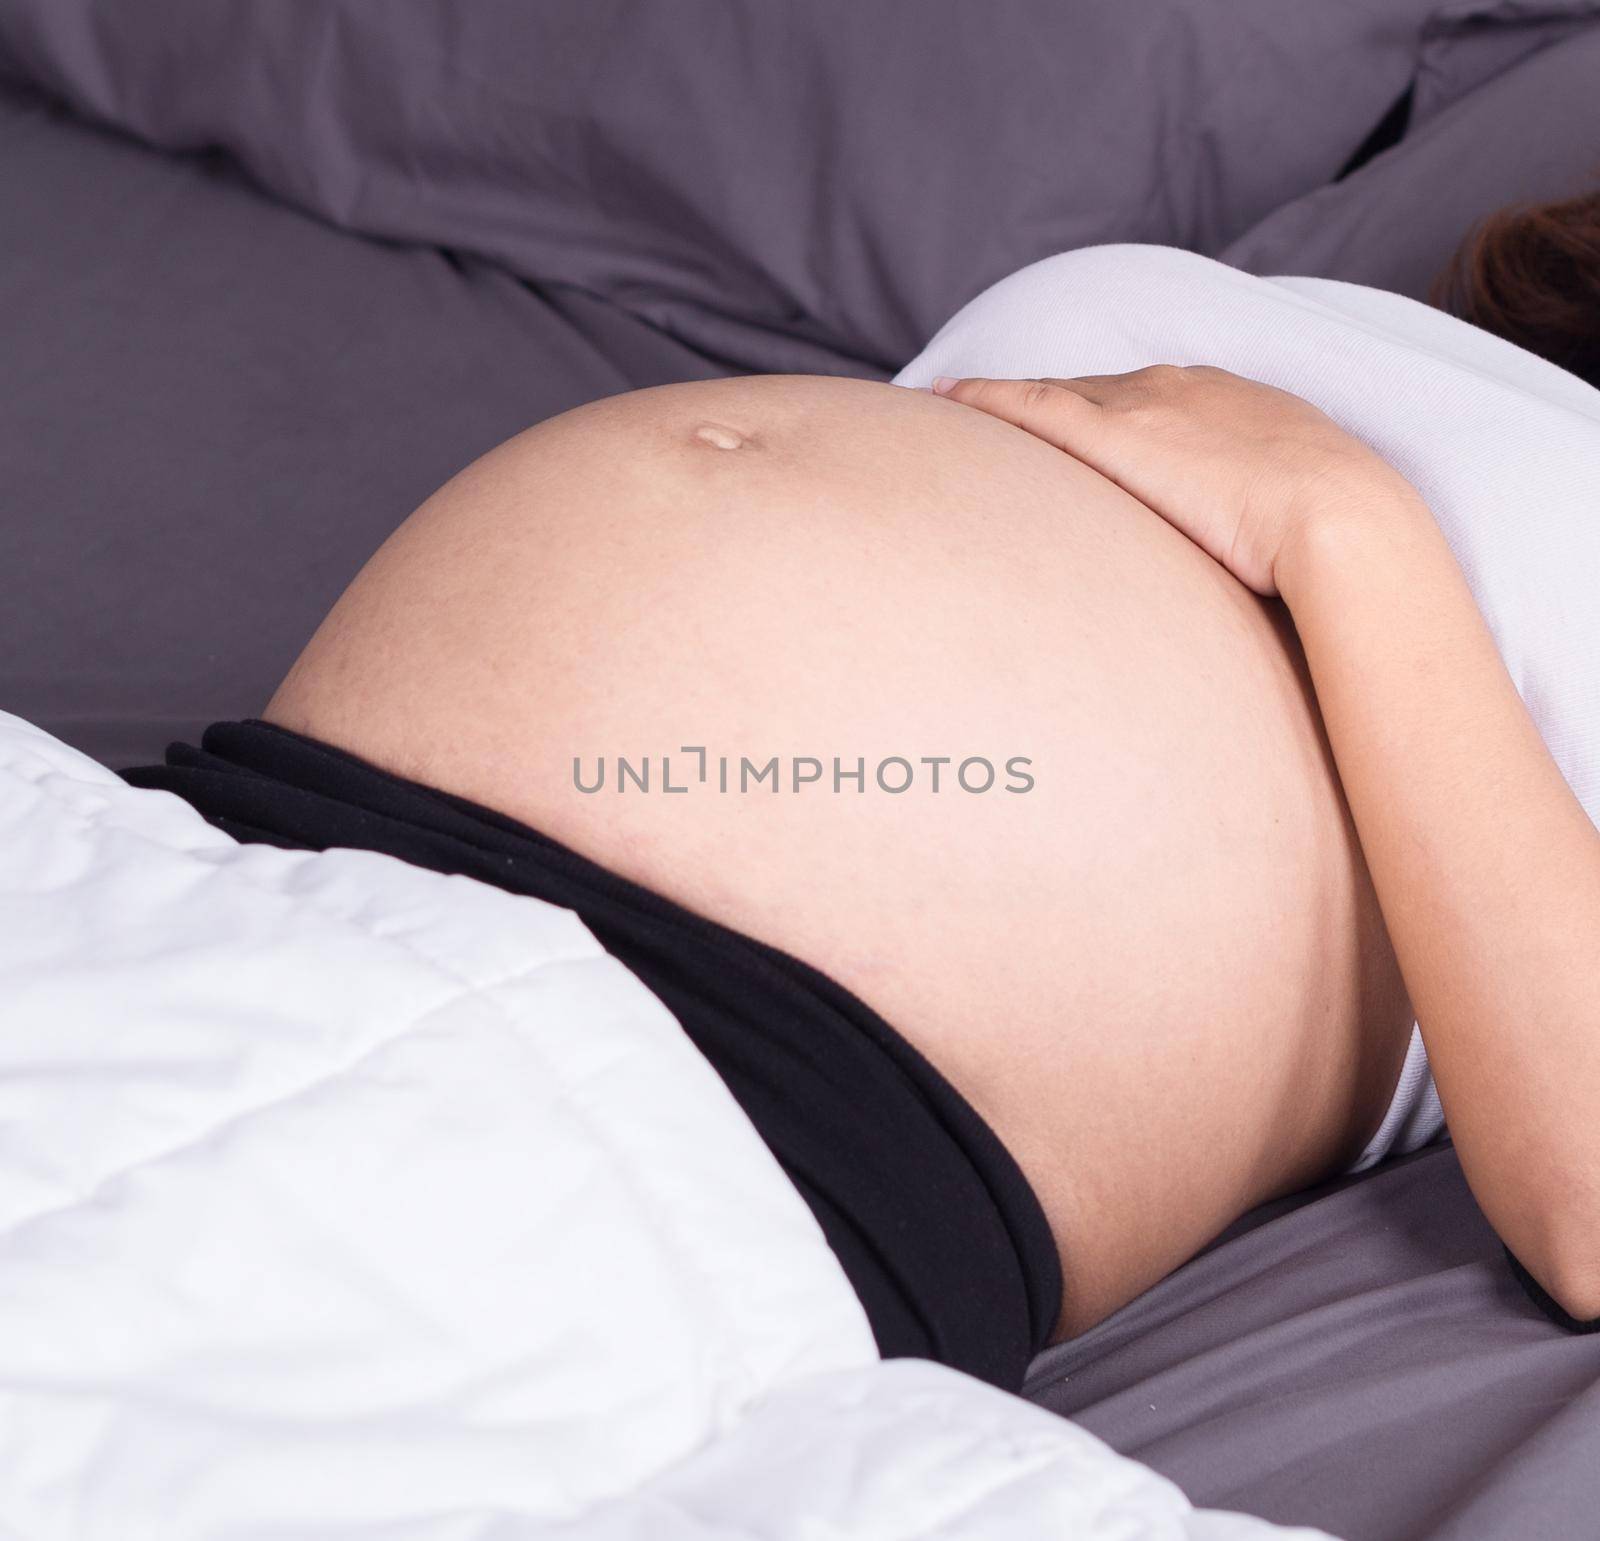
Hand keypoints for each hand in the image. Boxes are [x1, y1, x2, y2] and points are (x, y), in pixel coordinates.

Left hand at [932, 365, 1418, 595]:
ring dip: (1002, 400)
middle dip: (1039, 398)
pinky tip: (949, 401)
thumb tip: (1248, 564)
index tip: (1060, 417)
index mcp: (1225, 401)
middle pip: (1088, 388)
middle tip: (983, 407)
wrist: (1345, 522)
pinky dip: (989, 401)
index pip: (1140, 398)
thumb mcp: (1291, 511)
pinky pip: (1035, 408)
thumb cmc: (1335, 535)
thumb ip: (1253, 519)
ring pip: (1053, 394)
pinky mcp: (1119, 436)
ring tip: (948, 403)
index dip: (1091, 405)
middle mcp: (1180, 388)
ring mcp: (1148, 407)